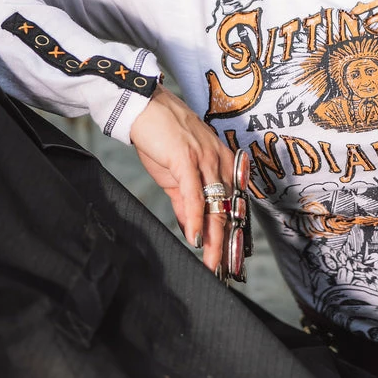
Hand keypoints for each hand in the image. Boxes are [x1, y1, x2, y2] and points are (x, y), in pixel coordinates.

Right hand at [130, 84, 232, 272]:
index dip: (234, 233)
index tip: (232, 260)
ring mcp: (205, 158)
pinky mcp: (186, 157)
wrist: (143, 106)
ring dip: (215, 238)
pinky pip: (195, 193)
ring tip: (212, 263)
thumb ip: (185, 202)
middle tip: (227, 271)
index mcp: (221, 162)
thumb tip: (193, 230)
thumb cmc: (160, 137)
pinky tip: (196, 237)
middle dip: (228, 243)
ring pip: (215, 205)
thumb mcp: (176, 173)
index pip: (232, 204)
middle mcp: (220, 160)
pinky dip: (196, 217)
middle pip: (228, 208)